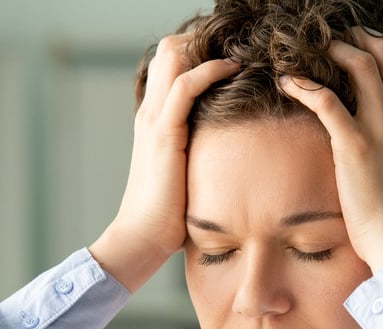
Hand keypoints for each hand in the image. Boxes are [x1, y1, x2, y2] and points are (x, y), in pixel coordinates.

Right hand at [91, 36, 239, 291]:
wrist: (143, 236)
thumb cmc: (170, 213)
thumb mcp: (188, 172)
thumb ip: (201, 154)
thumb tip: (234, 154)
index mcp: (155, 116)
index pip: (170, 62)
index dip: (199, 48)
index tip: (234, 51)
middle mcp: (152, 110)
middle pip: (170, 48)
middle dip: (204, 38)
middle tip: (238, 45)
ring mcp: (155, 119)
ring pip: (174, 56)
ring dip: (208, 45)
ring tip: (240, 48)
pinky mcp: (164, 134)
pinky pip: (185, 86)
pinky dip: (210, 70)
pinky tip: (233, 67)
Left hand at [279, 28, 382, 272]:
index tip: (377, 49)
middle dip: (363, 39)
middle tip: (342, 40)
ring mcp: (381, 128)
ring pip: (360, 65)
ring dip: (336, 51)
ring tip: (316, 52)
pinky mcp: (353, 144)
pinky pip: (324, 100)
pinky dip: (303, 85)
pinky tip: (287, 81)